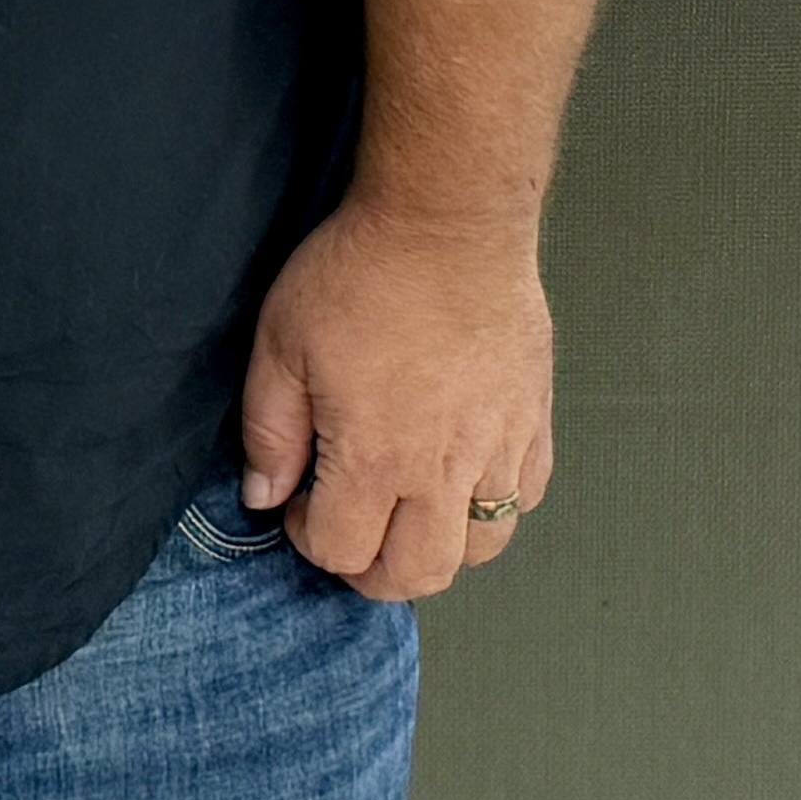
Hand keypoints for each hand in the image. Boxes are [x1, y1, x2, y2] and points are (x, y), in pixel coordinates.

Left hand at [237, 193, 553, 601]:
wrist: (448, 225)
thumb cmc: (360, 275)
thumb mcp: (281, 343)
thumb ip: (270, 430)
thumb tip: (265, 495)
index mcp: (377, 459)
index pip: (343, 552)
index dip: (308, 538)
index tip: (297, 502)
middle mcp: (447, 472)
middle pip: (418, 574)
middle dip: (371, 570)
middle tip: (345, 528)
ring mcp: (501, 451)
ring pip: (481, 549)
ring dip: (436, 546)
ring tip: (401, 505)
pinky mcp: (535, 424)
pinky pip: (524, 499)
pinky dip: (490, 507)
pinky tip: (457, 470)